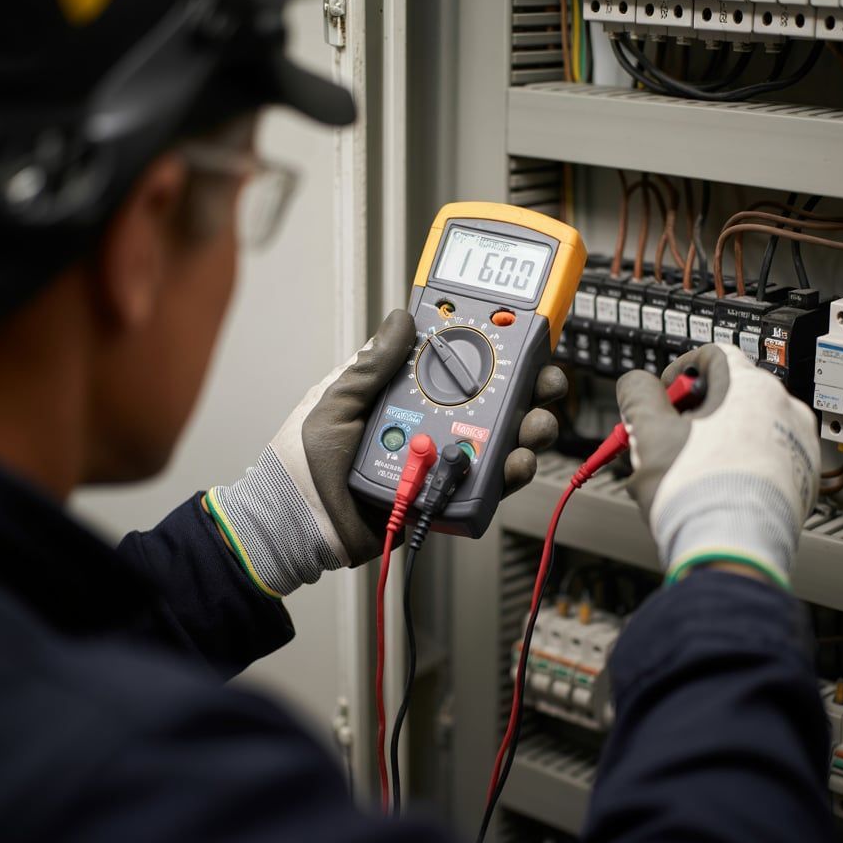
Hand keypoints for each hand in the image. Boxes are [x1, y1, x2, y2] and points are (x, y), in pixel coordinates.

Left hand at [206, 309, 567, 595]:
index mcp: (404, 392)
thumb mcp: (336, 401)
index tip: (520, 335)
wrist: (297, 523)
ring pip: (499, 441)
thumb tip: (400, 319)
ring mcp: (441, 459)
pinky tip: (518, 462)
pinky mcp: (446, 495)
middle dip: (527, 389)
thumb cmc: (304, 460)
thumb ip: (370, 365)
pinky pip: (486, 484)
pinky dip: (509, 473)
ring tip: (536, 425)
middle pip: (493, 401)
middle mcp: (430, 423)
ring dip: (527, 429)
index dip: (493, 349)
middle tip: (545, 382)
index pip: (457, 363)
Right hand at [615, 344, 818, 588]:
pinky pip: (768, 458)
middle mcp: (784, 408)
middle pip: (729, 395)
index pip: (710, 356)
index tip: (662, 400)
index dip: (677, 375)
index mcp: (749, 387)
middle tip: (669, 441)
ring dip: (719, 440)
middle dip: (695, 415)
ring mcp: (799, 444)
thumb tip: (636, 384)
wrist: (733, 550)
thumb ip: (636, 394)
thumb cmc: (695, 493)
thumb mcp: (646, 432)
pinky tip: (719, 489)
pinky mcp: (804, 478)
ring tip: (693, 472)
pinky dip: (743, 466)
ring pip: (749, 428)